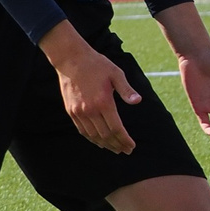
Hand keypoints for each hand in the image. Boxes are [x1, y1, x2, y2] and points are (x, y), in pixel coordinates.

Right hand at [46, 27, 139, 153]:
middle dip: (117, 145)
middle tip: (126, 150)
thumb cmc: (96, 64)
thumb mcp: (116, 73)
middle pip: (105, 135)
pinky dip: (91, 138)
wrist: (71, 59)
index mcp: (104, 102)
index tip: (131, 146)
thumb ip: (127, 90)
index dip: (125, 139)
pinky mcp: (71, 111)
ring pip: (93, 135)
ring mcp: (79, 112)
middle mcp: (90, 110)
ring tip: (114, 149)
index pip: (116, 128)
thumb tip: (138, 102)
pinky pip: (82, 130)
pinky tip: (98, 141)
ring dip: (105, 144)